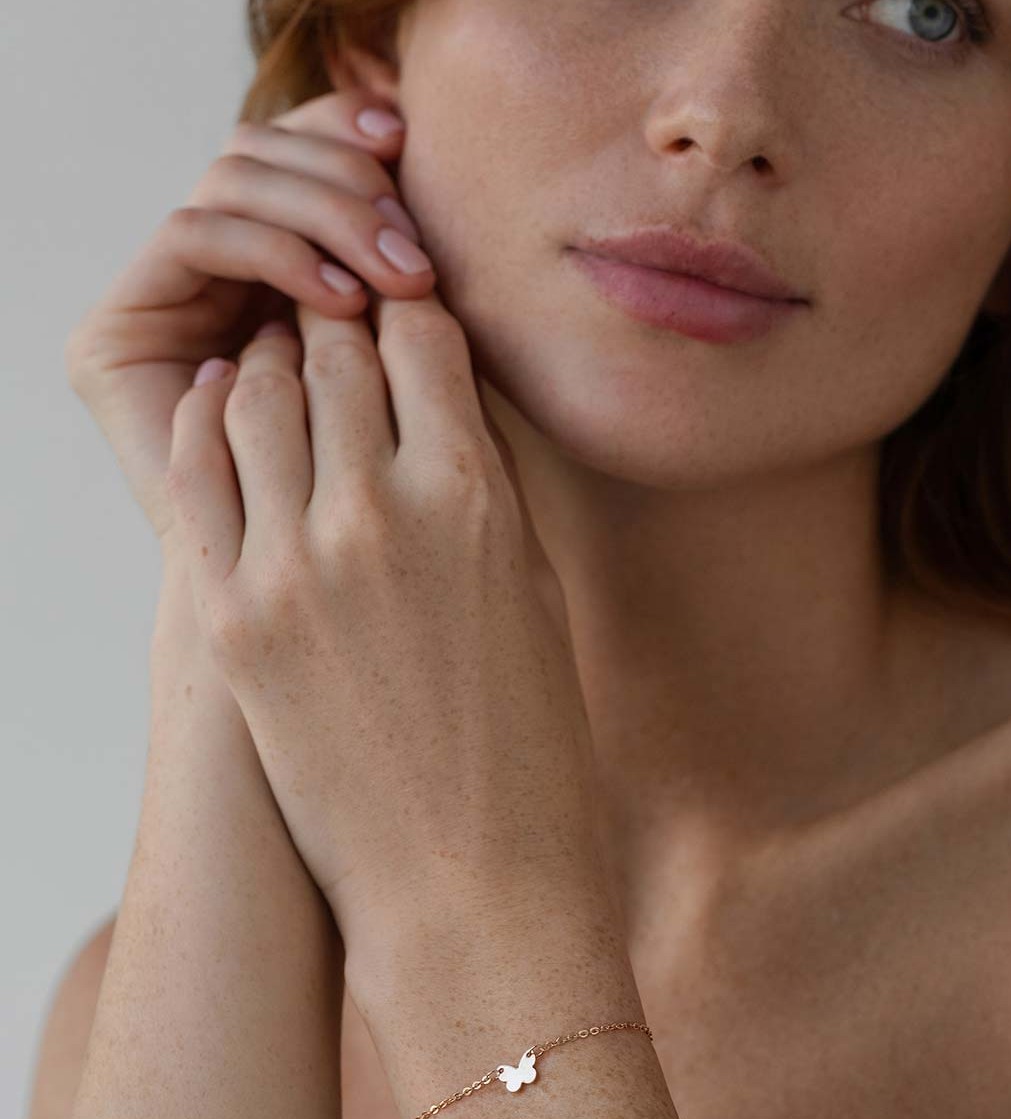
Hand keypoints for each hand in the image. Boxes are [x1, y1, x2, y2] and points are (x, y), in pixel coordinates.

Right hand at [64, 88, 431, 544]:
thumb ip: (415, 295)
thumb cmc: (407, 519)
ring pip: (233, 182)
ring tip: (396, 280)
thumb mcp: (433, 385)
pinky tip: (341, 302)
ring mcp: (164, 307)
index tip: (413, 149)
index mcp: (278, 281)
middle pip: (265, 156)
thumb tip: (421, 171)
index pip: (301, 159)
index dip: (351, 140)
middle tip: (417, 248)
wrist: (339, 626)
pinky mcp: (117, 335)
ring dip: (324, 213)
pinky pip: (195, 235)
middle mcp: (215, 284)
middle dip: (348, 183)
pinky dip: (275, 248)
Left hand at [162, 294, 599, 949]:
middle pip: (336, 354)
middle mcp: (377, 512)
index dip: (413, 308)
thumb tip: (439, 409)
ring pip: (260, 397)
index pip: (424, 339)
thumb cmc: (529, 739)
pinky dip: (214, 424)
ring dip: (275, 362)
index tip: (403, 304)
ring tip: (285, 357)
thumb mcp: (532, 589)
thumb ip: (480, 486)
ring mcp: (292, 563)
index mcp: (473, 498)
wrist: (470, 880)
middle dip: (340, 319)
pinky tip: (229, 404)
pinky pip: (202, 475)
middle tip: (337, 311)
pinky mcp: (232, 617)